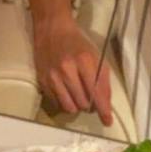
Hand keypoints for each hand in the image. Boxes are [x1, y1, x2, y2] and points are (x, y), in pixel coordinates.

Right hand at [28, 0, 112, 125]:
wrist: (52, 30)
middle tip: (90, 97)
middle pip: (83, 104)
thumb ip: (103, 80)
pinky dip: (65, 102)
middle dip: (90, 105)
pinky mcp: (43, 81)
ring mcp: (53, 77)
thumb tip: (105, 104)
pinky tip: (67, 92)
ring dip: (77, 106)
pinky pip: (57, 103)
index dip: (103, 110)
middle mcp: (67, 70)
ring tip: (79, 96)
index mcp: (85, 61)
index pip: (96, 93)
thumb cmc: (78, 43)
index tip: (107, 121)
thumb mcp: (96, 56)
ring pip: (69, 107)